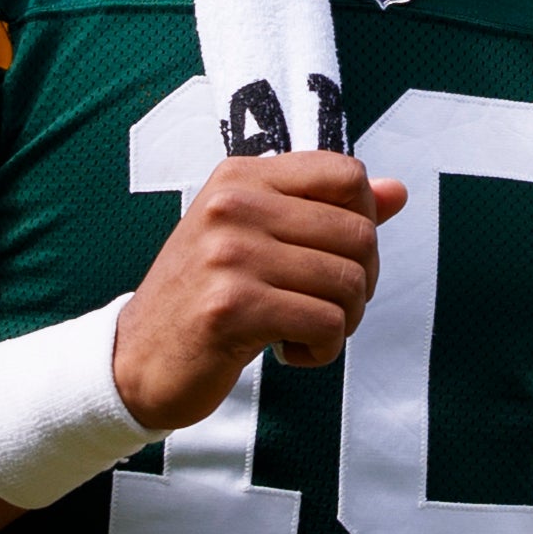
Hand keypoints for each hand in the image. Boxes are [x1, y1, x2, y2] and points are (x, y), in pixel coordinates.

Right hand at [112, 151, 407, 425]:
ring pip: (348, 283)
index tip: (336, 256)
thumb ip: (324, 210)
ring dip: (343, 322)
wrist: (135, 358)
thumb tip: (397, 191)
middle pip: (359, 234)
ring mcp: (228, 255)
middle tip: (325, 307)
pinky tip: (289, 352)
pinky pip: (325, 324)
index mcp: (240, 177)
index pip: (346, 175)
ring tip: (305, 331)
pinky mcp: (230, 308)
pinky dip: (322, 350)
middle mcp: (232, 205)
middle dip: (360, 282)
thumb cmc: (203, 296)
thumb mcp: (256, 237)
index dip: (364, 221)